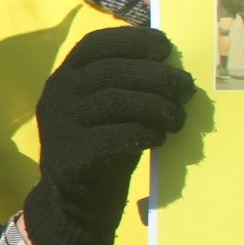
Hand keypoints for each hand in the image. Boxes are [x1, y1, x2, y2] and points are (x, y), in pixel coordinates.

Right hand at [23, 26, 194, 244]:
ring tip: (178, 119)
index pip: (95, 44)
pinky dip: (143, 133)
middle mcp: (56, 95)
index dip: (132, 40)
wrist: (75, 203)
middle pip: (112, 71)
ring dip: (156, 106)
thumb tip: (172, 63)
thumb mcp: (109, 109)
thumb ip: (128, 85)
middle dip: (157, 76)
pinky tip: (158, 138)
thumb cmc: (102, 147)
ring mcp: (59, 125)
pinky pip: (114, 136)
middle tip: (187, 89)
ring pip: (115, 100)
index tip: (166, 47)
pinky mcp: (70, 156)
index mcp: (64, 77)